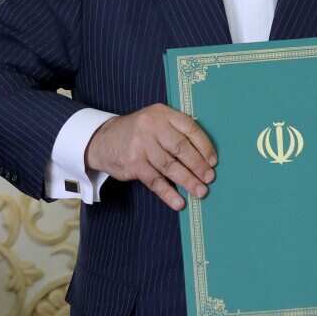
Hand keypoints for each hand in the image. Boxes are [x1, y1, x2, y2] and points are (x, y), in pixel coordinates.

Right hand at [84, 104, 216, 210]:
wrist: (103, 139)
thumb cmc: (138, 133)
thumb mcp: (155, 122)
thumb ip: (175, 131)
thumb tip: (204, 157)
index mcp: (162, 113)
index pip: (189, 128)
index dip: (204, 146)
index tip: (213, 162)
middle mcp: (151, 126)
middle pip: (180, 148)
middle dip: (197, 165)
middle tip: (209, 179)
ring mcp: (140, 145)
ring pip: (169, 166)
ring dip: (187, 181)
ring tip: (200, 192)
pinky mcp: (133, 163)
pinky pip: (154, 180)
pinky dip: (168, 193)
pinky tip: (179, 202)